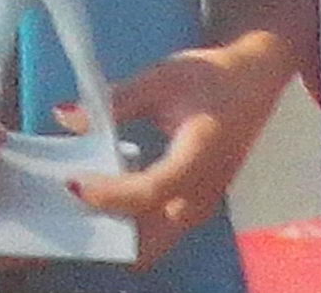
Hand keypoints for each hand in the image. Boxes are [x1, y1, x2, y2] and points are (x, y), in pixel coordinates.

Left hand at [57, 36, 290, 269]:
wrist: (253, 79)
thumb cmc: (210, 76)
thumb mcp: (163, 79)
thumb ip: (116, 100)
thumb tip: (67, 116)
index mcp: (200, 156)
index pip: (150, 192)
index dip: (109, 194)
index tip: (73, 182)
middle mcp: (203, 193)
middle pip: (148, 240)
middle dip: (108, 229)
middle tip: (74, 202)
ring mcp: (202, 206)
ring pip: (152, 243)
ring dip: (117, 229)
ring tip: (87, 198)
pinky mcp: (197, 207)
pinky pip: (158, 232)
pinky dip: (130, 225)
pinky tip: (110, 194)